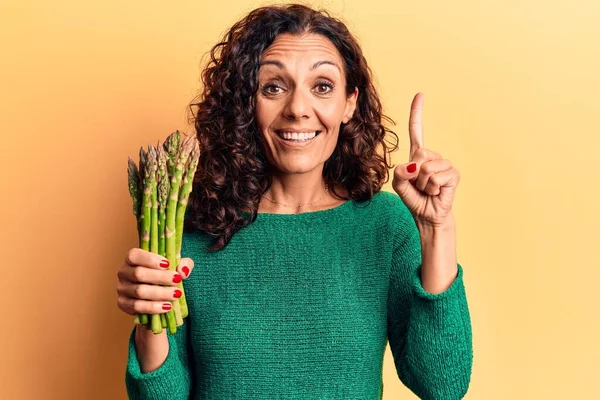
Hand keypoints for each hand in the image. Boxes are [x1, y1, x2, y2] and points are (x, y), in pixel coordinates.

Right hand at [116, 248, 193, 315]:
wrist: (158, 295)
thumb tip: (183, 271)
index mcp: (132, 258)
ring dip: (160, 293)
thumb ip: (184, 264)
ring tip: (176, 294)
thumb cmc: (166, 275)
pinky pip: (137, 306)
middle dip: (160, 277)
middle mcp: (124, 272)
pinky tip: (167, 306)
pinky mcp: (123, 303)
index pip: (134, 255)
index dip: (149, 259)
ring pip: (139, 291)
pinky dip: (153, 307)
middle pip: (138, 274)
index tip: (167, 264)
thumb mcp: (177, 265)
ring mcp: (122, 288)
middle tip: (177, 280)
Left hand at [392, 93, 459, 228]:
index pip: (417, 130)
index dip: (417, 113)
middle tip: (418, 185)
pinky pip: (435, 177)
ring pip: (426, 168)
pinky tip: (435, 192)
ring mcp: (444, 164)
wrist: (426, 215)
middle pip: (418, 154)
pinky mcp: (453, 174)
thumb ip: (399, 172)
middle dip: (413, 174)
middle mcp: (432, 156)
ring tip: (427, 190)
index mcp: (418, 155)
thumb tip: (414, 166)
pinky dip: (431, 188)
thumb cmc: (414, 198)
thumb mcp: (398, 184)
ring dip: (422, 183)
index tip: (420, 95)